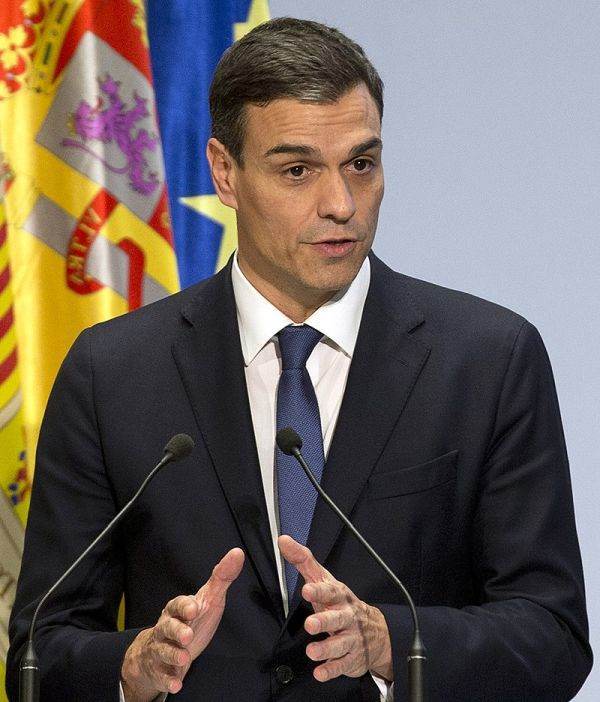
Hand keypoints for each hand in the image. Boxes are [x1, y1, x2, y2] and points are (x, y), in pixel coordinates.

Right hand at [121, 547, 243, 701]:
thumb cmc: (191, 620)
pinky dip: (168, 679)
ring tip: (184, 658)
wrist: (162, 649)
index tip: (194, 608)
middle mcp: (166, 627)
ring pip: (163, 650)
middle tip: (188, 635)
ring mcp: (161, 648)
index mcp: (177, 609)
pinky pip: (162, 675)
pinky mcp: (160, 669)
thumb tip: (237, 553)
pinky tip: (177, 683)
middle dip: (177, 630)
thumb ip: (222, 578)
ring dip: (173, 654)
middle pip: (167, 627)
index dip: (185, 606)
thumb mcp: (208, 599)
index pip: (178, 604)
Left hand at [278, 535, 392, 683]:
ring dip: (326, 648)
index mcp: (339, 595)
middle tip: (310, 624)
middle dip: (324, 621)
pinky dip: (331, 670)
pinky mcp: (351, 658)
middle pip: (337, 618)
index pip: (330, 591)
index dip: (319, 590)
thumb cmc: (341, 602)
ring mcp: (350, 638)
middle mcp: (347, 616)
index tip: (307, 589)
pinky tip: (320, 672)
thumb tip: (283, 541)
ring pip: (339, 644)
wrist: (376, 632)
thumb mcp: (324, 579)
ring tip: (312, 651)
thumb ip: (303, 561)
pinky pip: (341, 665)